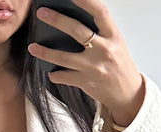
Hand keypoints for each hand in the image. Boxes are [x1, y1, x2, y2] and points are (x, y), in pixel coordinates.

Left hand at [27, 0, 144, 126]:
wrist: (127, 93)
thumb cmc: (119, 64)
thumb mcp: (115, 43)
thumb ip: (99, 31)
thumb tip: (72, 19)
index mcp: (113, 36)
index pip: (99, 12)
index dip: (85, 0)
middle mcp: (104, 50)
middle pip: (77, 31)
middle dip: (57, 20)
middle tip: (41, 13)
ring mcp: (93, 68)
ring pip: (64, 58)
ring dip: (46, 52)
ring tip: (33, 47)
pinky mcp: (86, 82)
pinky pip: (65, 77)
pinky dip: (55, 75)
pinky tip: (50, 72)